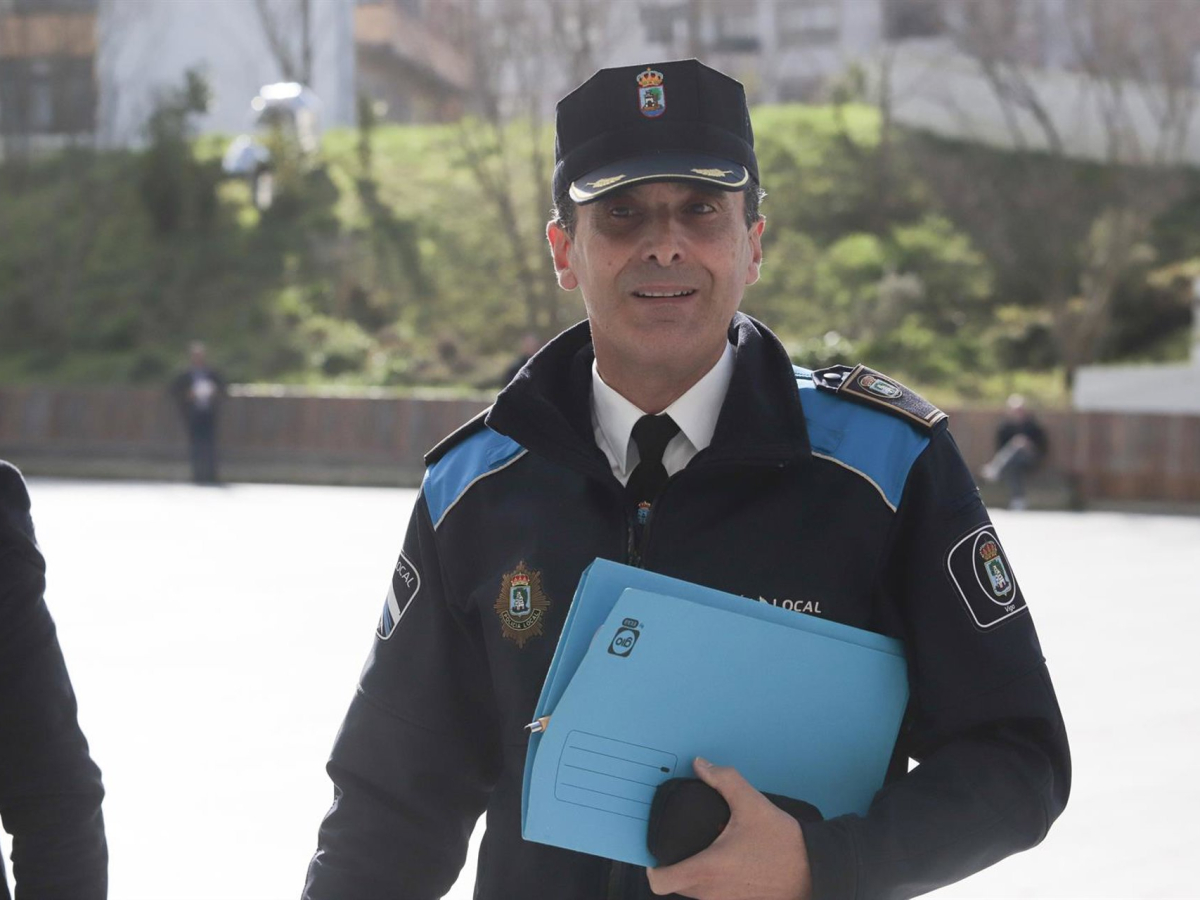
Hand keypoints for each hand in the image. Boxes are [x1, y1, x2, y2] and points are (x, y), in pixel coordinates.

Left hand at [646, 758, 812, 899]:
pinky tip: (729, 865)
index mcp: (707, 869)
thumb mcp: (751, 803)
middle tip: (687, 844)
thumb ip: (723, 779)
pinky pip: (717, 898)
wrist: (816, 870)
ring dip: (697, 875)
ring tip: (710, 851)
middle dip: (678, 865)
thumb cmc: (783, 843)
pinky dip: (716, 884)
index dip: (653, 868)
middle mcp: (712, 893)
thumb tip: (700, 765)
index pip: (660, 882)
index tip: (657, 854)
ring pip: (697, 893)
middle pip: (677, 886)